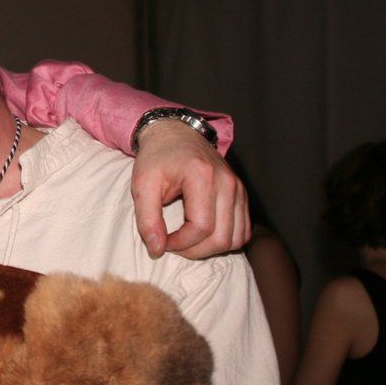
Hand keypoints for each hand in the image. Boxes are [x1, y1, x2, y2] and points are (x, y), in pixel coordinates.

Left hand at [130, 119, 250, 258]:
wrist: (174, 133)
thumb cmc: (156, 158)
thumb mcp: (142, 185)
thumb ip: (147, 219)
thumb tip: (156, 250)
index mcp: (202, 176)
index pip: (201, 227)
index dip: (180, 244)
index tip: (162, 241)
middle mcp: (227, 182)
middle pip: (222, 237)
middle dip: (195, 251)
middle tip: (173, 245)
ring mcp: (238, 188)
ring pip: (236, 238)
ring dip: (211, 249)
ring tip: (187, 241)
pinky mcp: (241, 194)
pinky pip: (243, 230)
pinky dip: (225, 240)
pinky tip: (203, 235)